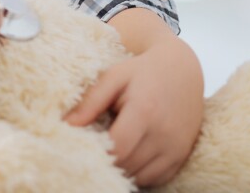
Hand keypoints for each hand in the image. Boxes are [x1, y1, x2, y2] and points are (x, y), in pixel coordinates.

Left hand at [64, 14, 203, 186]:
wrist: (182, 70)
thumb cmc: (142, 72)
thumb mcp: (114, 77)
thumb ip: (91, 102)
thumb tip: (67, 125)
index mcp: (145, 111)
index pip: (116, 148)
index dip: (96, 153)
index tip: (80, 147)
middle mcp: (164, 134)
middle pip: (126, 165)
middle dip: (105, 162)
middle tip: (90, 150)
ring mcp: (176, 148)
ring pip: (139, 177)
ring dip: (121, 170)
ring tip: (110, 151)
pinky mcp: (181, 156)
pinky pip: (155, 179)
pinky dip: (138, 174)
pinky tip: (128, 156)